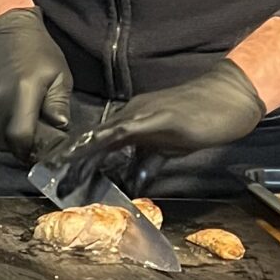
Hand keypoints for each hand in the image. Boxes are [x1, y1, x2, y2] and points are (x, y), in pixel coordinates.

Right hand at [0, 7, 72, 161]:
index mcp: (22, 92)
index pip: (20, 138)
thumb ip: (59, 105)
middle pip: (2, 142)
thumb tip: (59, 127)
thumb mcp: (59, 74)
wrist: (3, 26)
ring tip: (13, 115)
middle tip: (28, 131)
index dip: (29, 149)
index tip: (36, 147)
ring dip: (2, 132)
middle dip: (17, 142)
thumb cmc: (34, 49)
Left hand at [54, 60, 265, 197]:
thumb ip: (150, 162)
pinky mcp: (157, 118)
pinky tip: (91, 150)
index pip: (98, 140)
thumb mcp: (170, 147)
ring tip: (58, 167)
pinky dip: (104, 141)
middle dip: (70, 158)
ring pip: (102, 133)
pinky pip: (125, 130)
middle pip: (92, 137)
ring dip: (79, 152)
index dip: (77, 156)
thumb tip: (135, 182)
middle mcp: (130, 115)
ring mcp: (142, 114)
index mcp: (132, 122)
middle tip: (48, 175)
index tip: (57, 173)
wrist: (231, 97)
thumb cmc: (202, 119)